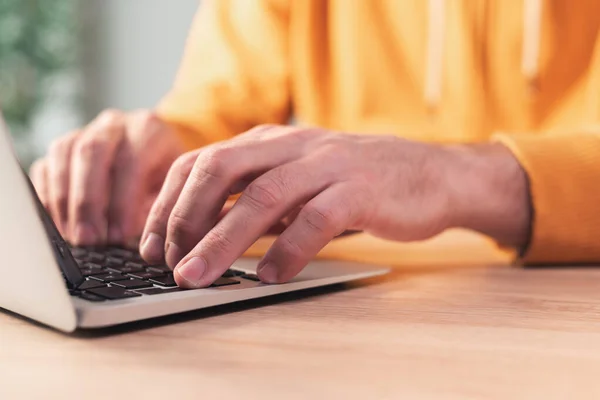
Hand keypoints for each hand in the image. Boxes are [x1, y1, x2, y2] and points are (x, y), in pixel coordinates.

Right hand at [29, 110, 184, 245]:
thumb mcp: (175, 187)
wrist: (158, 154)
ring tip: (74, 236)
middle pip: (91, 153)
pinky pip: (45, 167)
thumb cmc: (167, 176)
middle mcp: (114, 125)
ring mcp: (84, 131)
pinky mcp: (61, 148)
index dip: (122, 201)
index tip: (120, 235)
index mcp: (148, 129)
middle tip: (90, 239)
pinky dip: (48, 198)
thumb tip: (142, 241)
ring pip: (63, 155)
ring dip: (65, 201)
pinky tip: (59, 225)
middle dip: (88, 201)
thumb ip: (160, 206)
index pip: (130, 161)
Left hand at [140, 124, 530, 286]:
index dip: (168, 204)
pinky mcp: (361, 188)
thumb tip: (207, 236)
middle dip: (183, 218)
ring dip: (223, 241)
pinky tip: (271, 277)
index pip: (201, 162)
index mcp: (270, 140)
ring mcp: (327, 163)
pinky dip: (287, 250)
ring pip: (262, 196)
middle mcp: (292, 144)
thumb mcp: (300, 181)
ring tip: (199, 277)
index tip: (152, 245)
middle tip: (167, 263)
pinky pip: (315, 219)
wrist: (432, 175)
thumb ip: (258, 198)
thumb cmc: (358, 183)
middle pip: (219, 171)